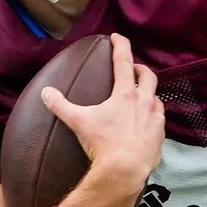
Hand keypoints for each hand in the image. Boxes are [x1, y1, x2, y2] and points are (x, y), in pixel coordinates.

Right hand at [41, 33, 164, 188]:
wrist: (125, 170)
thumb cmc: (103, 144)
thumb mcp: (78, 122)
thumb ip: (60, 106)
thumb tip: (46, 93)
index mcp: (125, 94)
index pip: (123, 61)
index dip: (120, 45)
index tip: (117, 37)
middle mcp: (144, 102)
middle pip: (147, 76)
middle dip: (140, 69)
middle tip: (133, 69)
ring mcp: (155, 119)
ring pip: (156, 98)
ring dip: (148, 94)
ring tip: (140, 98)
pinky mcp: (160, 135)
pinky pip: (159, 121)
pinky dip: (152, 117)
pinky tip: (144, 124)